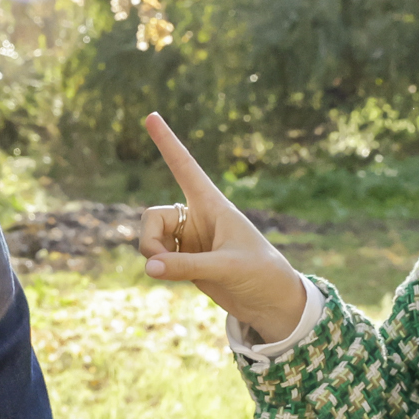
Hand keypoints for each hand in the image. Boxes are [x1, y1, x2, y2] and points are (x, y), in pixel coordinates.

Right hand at [136, 112, 309, 343]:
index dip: (167, 142)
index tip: (151, 116)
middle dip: (150, 240)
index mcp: (213, 205)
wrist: (270, 303)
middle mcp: (197, 217)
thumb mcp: (227, 267)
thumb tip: (148, 267)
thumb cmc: (261, 274)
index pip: (185, 167)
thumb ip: (186, 266)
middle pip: (152, 216)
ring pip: (150, 237)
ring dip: (152, 254)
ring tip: (170, 272)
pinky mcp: (184, 261)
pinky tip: (174, 277)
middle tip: (161, 262)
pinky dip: (158, 267)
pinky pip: (156, 257)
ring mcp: (188, 239)